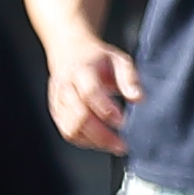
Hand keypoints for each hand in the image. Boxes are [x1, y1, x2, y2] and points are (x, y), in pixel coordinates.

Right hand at [42, 32, 140, 151]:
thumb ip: (129, 78)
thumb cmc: (96, 57)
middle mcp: (66, 86)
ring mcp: (57, 99)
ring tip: (113, 145)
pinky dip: (84, 141)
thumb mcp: (118, 59)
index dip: (106, 110)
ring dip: (93, 142)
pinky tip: (99, 141)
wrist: (69, 49)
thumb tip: (138, 98)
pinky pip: (66, 132)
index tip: (122, 121)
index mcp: (81, 70)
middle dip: (101, 135)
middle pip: (79, 116)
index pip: (89, 93)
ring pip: (70, 128)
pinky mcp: (55, 110)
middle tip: (121, 144)